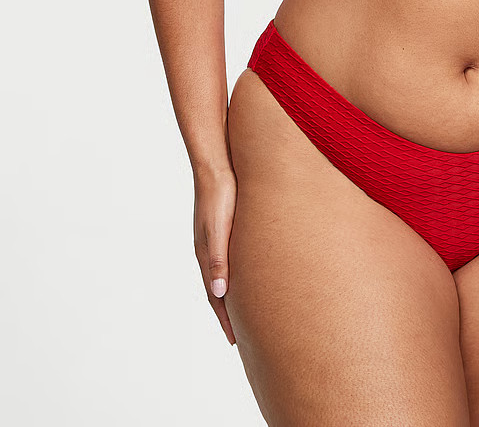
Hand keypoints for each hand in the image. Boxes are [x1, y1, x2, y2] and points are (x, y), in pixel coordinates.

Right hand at [193, 164, 237, 344]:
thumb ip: (218, 260)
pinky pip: (229, 260)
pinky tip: (245, 275)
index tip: (236, 340)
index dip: (225, 318)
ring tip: (245, 311)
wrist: (216, 165)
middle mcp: (209, 251)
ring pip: (224, 275)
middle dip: (228, 314)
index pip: (215, 296)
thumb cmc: (220, 194)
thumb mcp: (219, 229)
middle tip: (242, 336)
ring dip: (231, 296)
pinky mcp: (224, 228)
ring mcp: (215, 240)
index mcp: (206, 255)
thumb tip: (220, 294)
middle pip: (217, 291)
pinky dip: (235, 275)